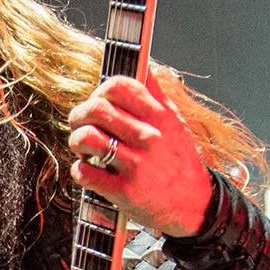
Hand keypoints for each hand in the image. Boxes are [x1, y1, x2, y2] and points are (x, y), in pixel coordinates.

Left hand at [68, 75, 215, 236]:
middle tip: (79, 124)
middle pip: (96, 108)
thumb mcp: (175, 124)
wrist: (192, 205)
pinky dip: (79, 170)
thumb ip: (156, 95)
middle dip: (79, 115)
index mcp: (161, 117)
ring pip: (86, 137)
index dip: (99, 91)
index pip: (118, 86)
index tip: (98, 101)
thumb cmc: (178, 162)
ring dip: (76, 141)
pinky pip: (84, 172)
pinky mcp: (125, 191)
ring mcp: (137, 165)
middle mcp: (149, 138)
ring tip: (83, 148)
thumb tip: (142, 64)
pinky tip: (89, 170)